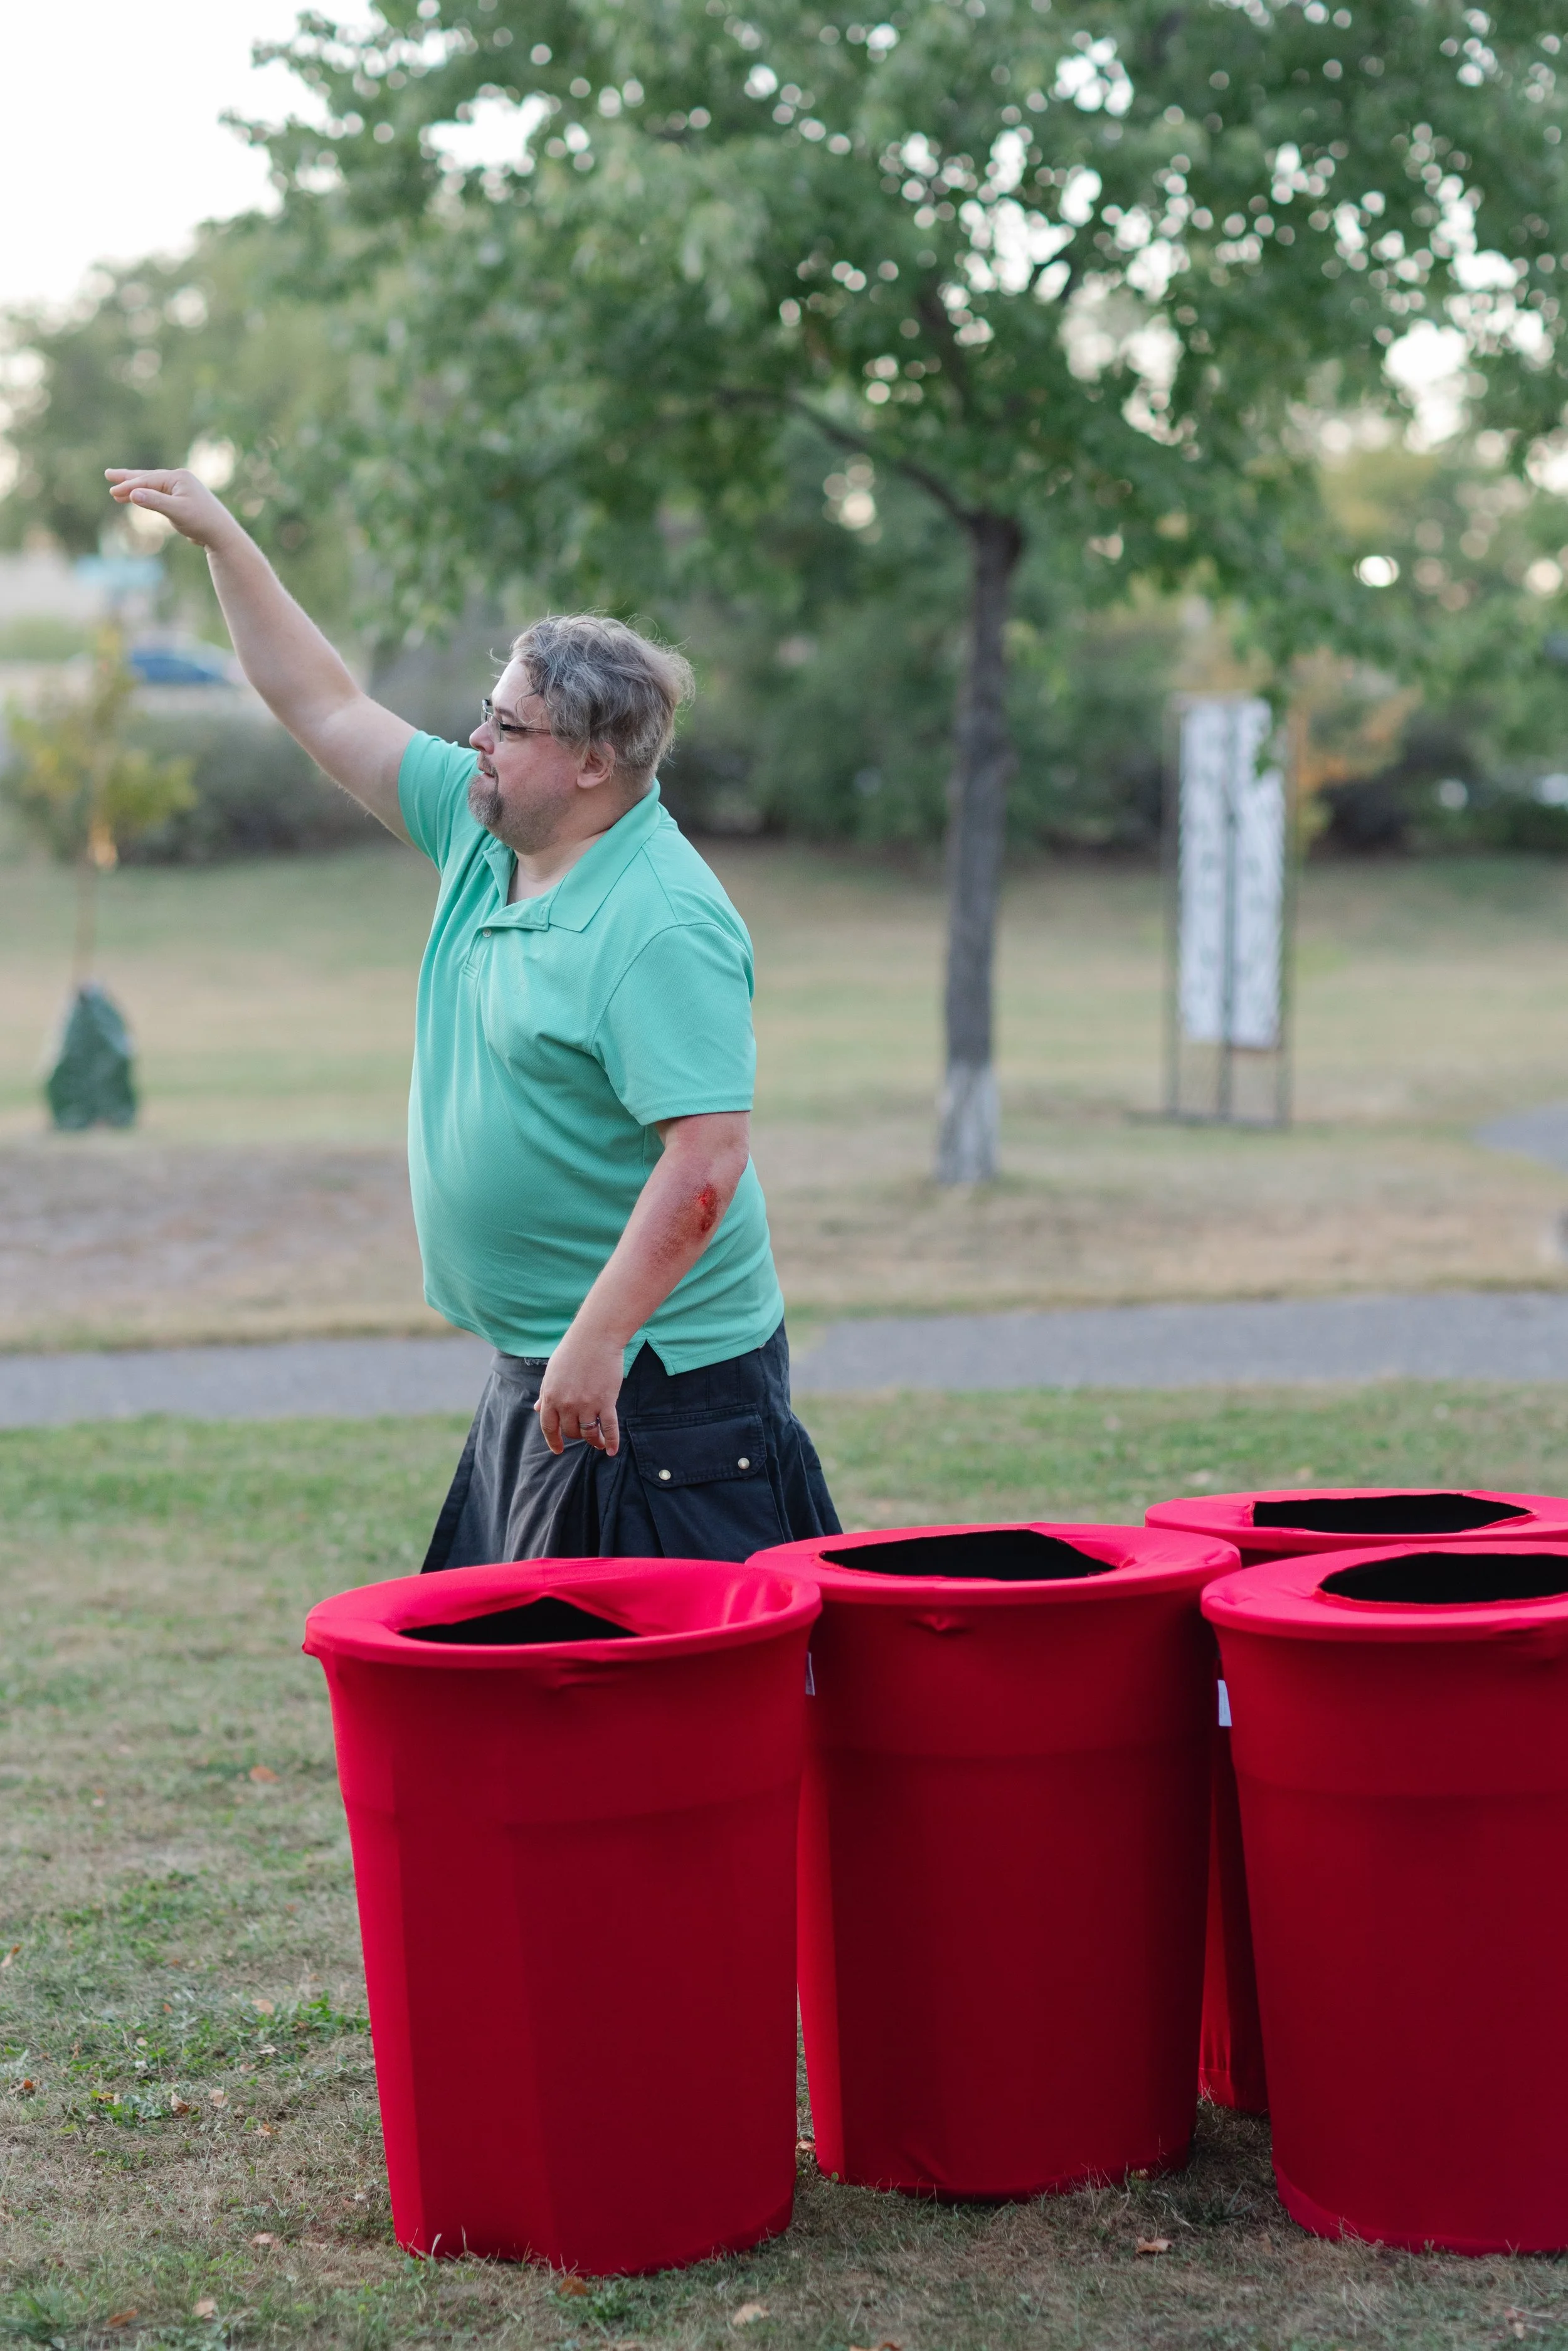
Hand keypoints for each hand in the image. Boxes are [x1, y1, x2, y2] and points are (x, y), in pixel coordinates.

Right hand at [105, 467, 238, 551]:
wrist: (222, 534)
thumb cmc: (201, 522)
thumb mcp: (177, 512)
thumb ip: (155, 502)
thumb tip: (133, 494)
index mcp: (178, 478)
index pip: (148, 481)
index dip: (129, 486)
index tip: (113, 493)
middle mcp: (180, 479)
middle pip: (148, 477)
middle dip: (128, 478)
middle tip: (108, 475)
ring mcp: (181, 488)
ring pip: (153, 485)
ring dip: (135, 486)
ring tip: (118, 488)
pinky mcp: (182, 498)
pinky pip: (159, 494)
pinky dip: (147, 495)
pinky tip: (139, 497)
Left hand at [534, 1321, 625, 1456]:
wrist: (595, 1337)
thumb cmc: (572, 1351)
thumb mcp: (552, 1372)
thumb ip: (545, 1393)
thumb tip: (538, 1408)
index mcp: (551, 1396)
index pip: (549, 1427)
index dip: (553, 1441)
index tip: (558, 1450)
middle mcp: (567, 1404)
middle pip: (570, 1431)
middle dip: (576, 1435)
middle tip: (583, 1433)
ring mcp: (587, 1404)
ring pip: (588, 1433)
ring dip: (593, 1441)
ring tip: (599, 1443)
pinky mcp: (606, 1402)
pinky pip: (609, 1428)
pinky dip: (611, 1441)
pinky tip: (611, 1451)